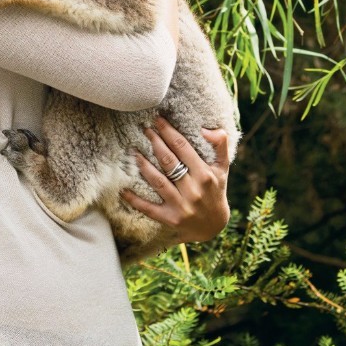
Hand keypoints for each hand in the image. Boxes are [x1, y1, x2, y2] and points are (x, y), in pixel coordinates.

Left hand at [121, 117, 230, 243]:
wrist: (214, 225)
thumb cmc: (215, 189)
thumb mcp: (222, 168)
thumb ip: (220, 145)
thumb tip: (206, 129)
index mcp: (205, 174)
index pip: (183, 148)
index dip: (169, 132)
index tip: (158, 119)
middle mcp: (193, 190)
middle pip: (168, 161)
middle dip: (155, 142)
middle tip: (144, 128)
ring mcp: (181, 205)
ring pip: (157, 181)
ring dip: (143, 165)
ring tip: (133, 151)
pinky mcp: (170, 219)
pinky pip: (149, 208)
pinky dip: (135, 199)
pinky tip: (123, 189)